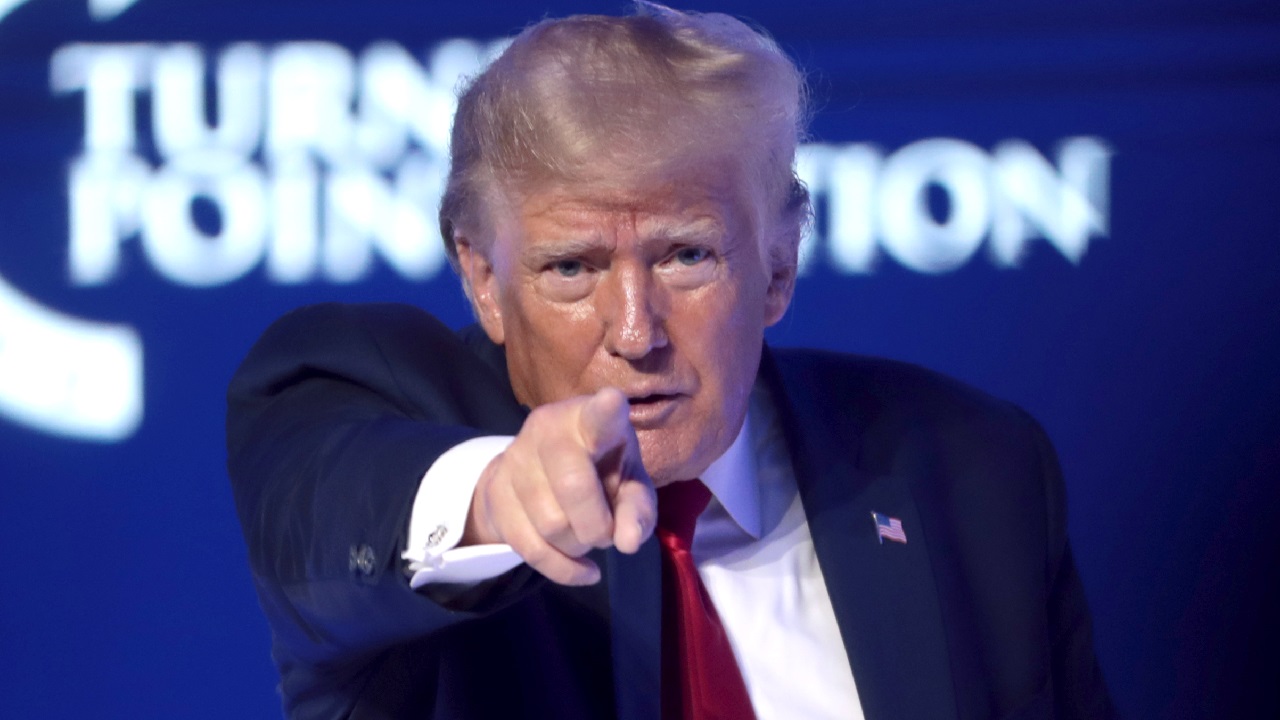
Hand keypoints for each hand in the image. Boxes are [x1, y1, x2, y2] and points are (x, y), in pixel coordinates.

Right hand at [462, 388, 655, 584]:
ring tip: (587, 536)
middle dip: (597, 526)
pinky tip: (583, 570)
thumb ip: (637, 510)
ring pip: (550, 524)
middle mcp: (548, 428)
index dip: (605, 411)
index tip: (612, 401)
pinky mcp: (494, 489)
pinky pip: (530, 547)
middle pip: (572, 486)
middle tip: (606, 532)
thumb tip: (629, 543)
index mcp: (589, 418)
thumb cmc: (601, 470)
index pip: (598, 416)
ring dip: (578, 545)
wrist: (539, 470)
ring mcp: (515, 456)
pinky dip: (562, 568)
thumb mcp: (630, 484)